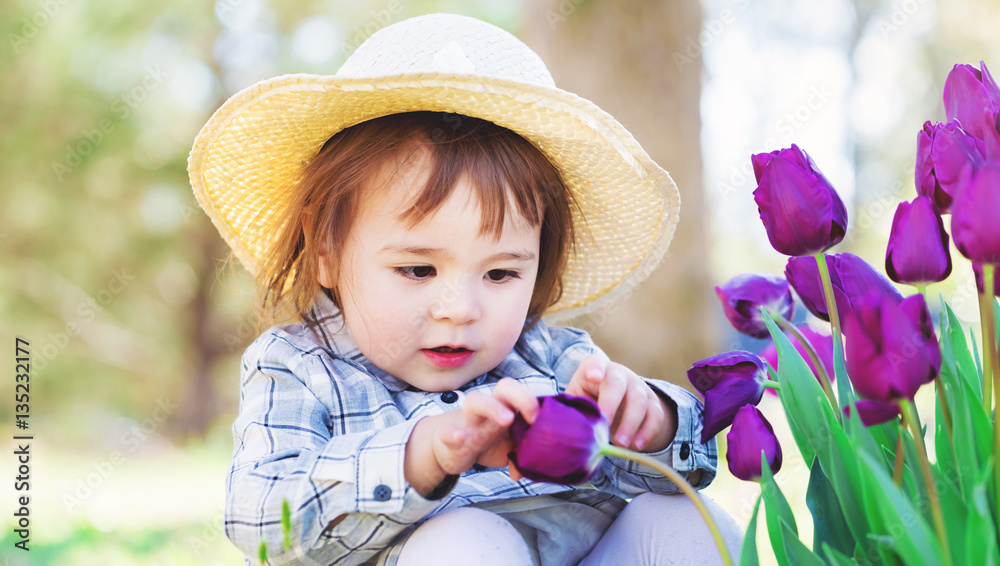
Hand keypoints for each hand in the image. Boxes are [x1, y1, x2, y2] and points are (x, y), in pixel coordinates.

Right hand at [405, 378, 537, 496]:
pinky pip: (447, 430)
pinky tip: (458, 438)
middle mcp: (489, 409)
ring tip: (506, 419)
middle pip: (505, 387)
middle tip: (532, 416)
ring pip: (475, 401)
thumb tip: (522, 472)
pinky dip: (452, 433)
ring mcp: (469, 420)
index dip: (536, 402)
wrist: (452, 447)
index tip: (544, 419)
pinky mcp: (448, 436)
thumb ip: (522, 455)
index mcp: (507, 408)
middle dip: (520, 396)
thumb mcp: (509, 448)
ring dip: (492, 407)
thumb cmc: (487, 440)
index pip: (525, 393)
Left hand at [565, 355, 675, 452]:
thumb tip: (558, 426)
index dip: (595, 368)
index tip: (593, 377)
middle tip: (604, 428)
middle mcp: (619, 373)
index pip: (596, 363)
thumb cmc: (587, 398)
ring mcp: (638, 385)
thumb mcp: (576, 398)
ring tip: (620, 445)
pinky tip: (637, 446)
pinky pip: (656, 415)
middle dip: (611, 406)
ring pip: (639, 401)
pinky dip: (648, 432)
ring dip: (630, 424)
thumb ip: (571, 407)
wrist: (613, 400)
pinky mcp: (652, 400)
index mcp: (595, 367)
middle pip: (617, 385)